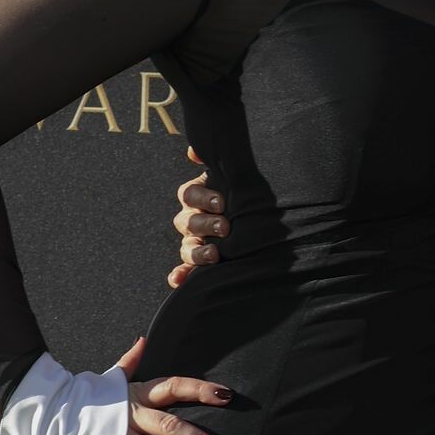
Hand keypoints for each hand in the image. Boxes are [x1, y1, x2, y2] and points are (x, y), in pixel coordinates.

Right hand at [96, 334, 233, 434]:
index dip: (200, 390)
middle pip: (169, 426)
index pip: (173, 387)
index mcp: (136, 393)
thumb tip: (143, 340)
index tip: (226, 395)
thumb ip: (130, 361)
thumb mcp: (110, 377)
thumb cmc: (89, 397)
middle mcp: (130, 415)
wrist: (48, 412)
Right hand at [168, 145, 229, 288]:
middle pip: (188, 221)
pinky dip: (180, 274)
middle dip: (205, 224)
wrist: (256, 217)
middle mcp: (191, 219)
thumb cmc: (241, 193)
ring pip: (187, 247)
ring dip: (197, 252)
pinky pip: (185, 269)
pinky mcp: (199, 262)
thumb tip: (193, 152)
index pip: (190, 194)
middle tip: (225, 226)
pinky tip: (178, 281)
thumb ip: (217, 163)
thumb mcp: (233, 177)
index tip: (222, 201)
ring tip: (214, 255)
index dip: (203, 198)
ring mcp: (194, 241)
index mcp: (196, 197)